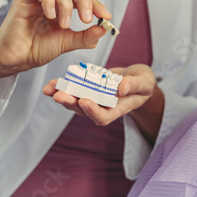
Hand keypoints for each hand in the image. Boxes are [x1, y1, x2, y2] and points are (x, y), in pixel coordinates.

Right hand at [0, 0, 110, 91]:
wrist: (17, 60)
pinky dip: (48, 0)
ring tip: (64, 24)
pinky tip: (50, 17)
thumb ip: (85, 37)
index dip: (97, 3)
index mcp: (64, 4)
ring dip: (65, 3)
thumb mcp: (68, 43)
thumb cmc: (39, 48)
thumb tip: (104, 29)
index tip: (106, 17)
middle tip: (87, 18)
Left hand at [43, 64, 157, 127]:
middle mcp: (103, 106)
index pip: (103, 116)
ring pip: (75, 102)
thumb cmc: (144, 83)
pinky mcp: (88, 89)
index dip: (93, 111)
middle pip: (84, 111)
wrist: (138, 79)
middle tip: (60, 95)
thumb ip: (135, 85)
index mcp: (118, 109)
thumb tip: (121, 88)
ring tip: (51, 89)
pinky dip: (62, 87)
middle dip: (71, 103)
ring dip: (62, 96)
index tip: (84, 101)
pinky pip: (74, 90)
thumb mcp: (145, 82)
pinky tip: (52, 83)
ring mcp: (94, 98)